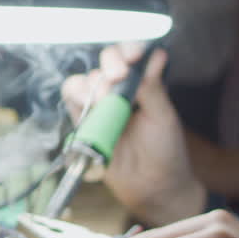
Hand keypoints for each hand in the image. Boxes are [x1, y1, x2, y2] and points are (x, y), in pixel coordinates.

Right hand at [61, 43, 205, 225]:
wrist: (152, 188)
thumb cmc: (166, 152)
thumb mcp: (164, 117)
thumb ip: (153, 87)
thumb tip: (158, 54)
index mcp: (144, 84)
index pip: (132, 55)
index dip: (129, 49)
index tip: (134, 56)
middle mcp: (121, 91)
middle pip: (106, 61)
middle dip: (110, 63)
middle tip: (118, 77)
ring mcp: (101, 107)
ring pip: (85, 79)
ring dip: (92, 83)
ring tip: (104, 99)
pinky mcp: (86, 123)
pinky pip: (72, 102)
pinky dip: (76, 98)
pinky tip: (89, 106)